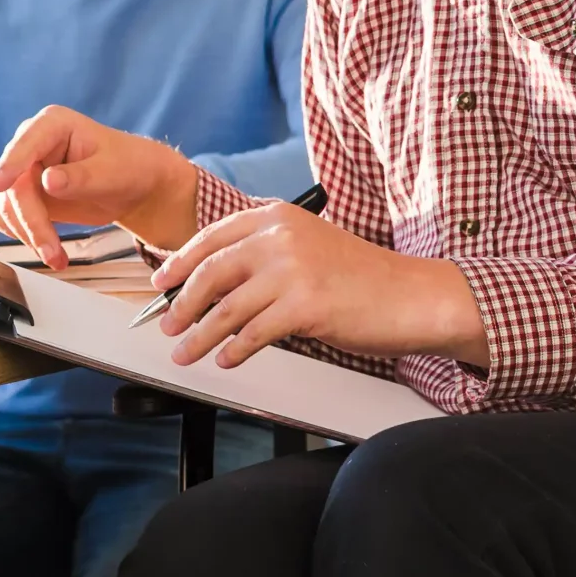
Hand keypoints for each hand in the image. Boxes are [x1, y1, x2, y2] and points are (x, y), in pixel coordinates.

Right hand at [0, 105, 200, 268]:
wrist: (133, 186)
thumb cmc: (127, 167)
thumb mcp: (111, 172)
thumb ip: (80, 177)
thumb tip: (48, 181)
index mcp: (53, 125)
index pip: (24, 145)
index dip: (9, 165)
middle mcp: (31, 144)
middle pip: (13, 184)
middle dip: (30, 221)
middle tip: (52, 251)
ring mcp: (24, 170)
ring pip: (4, 204)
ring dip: (26, 234)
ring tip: (56, 256)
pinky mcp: (23, 194)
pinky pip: (6, 216)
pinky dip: (22, 235)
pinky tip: (47, 248)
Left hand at [153, 202, 488, 368]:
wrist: (413, 295)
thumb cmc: (364, 277)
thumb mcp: (309, 246)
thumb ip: (266, 254)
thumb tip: (217, 280)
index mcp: (277, 216)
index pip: (212, 237)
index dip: (180, 262)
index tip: (162, 282)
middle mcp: (280, 237)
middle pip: (211, 272)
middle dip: (182, 303)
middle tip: (167, 324)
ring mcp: (292, 271)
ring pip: (226, 308)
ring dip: (199, 335)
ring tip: (185, 352)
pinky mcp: (305, 306)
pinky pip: (253, 333)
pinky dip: (233, 350)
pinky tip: (226, 360)